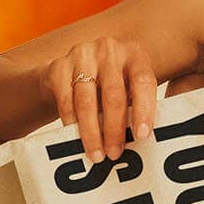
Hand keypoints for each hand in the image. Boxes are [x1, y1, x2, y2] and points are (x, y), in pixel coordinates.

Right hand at [40, 38, 158, 162]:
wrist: (69, 69)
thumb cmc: (106, 83)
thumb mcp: (126, 86)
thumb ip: (134, 105)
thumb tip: (140, 139)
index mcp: (133, 54)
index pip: (143, 81)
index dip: (144, 109)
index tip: (142, 135)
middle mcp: (108, 50)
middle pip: (113, 94)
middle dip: (114, 129)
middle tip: (114, 153)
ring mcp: (82, 55)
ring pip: (86, 101)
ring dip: (91, 132)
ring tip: (96, 153)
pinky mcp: (59, 66)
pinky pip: (65, 101)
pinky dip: (72, 123)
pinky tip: (76, 137)